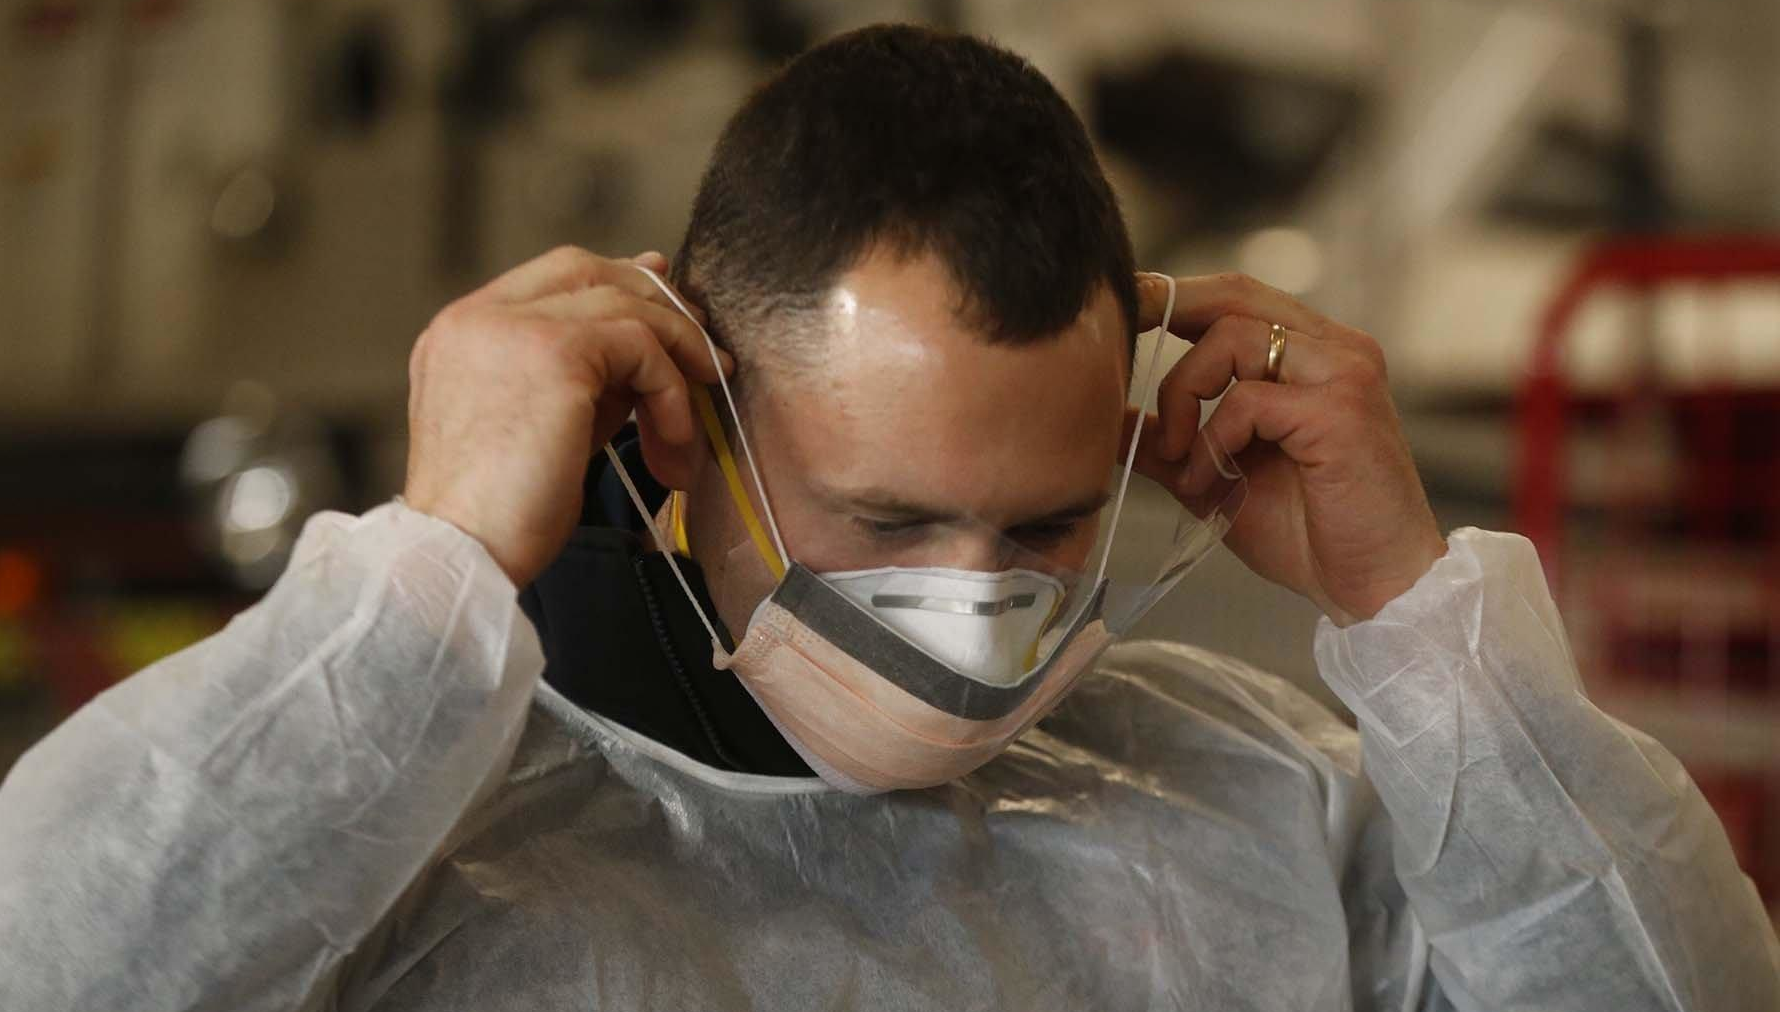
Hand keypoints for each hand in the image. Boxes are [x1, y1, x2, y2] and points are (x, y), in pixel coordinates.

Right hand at [403, 247, 729, 587]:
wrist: (460, 555)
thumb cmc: (498, 515)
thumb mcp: (542, 426)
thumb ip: (584, 377)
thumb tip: (645, 338)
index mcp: (462, 332)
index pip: (551, 276)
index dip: (616, 282)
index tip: (664, 306)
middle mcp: (479, 317)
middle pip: (587, 269)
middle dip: (654, 302)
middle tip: (701, 348)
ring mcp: (512, 327)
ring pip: (624, 305)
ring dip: (676, 357)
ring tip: (695, 415)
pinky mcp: (553, 352)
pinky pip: (641, 348)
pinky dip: (670, 392)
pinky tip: (673, 442)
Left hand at [1131, 272, 1445, 624]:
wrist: (1375, 587)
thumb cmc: (1310, 535)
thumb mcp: (1218, 479)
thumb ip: (1171, 442)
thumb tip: (1112, 418)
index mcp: (1312, 357)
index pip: (1235, 299)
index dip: (1173, 298)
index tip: (1120, 315)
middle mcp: (1335, 350)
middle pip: (1234, 295)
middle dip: (1166, 308)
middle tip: (1119, 339)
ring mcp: (1343, 373)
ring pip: (1234, 338)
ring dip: (1184, 395)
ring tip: (1178, 457)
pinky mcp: (1340, 409)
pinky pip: (1247, 399)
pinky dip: (1212, 440)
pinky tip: (1206, 480)